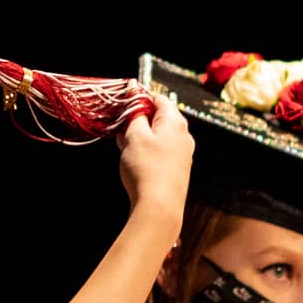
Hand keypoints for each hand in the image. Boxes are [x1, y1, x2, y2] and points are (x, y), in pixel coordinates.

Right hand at [118, 95, 192, 226]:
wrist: (159, 207)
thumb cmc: (146, 168)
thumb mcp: (135, 136)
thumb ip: (135, 114)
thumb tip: (135, 97)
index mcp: (175, 122)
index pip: (158, 98)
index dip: (139, 96)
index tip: (122, 99)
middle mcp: (183, 135)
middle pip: (159, 116)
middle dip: (138, 118)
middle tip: (119, 125)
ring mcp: (182, 153)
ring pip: (159, 134)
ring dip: (140, 134)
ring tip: (123, 144)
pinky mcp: (177, 168)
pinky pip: (161, 150)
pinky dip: (146, 148)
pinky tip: (133, 158)